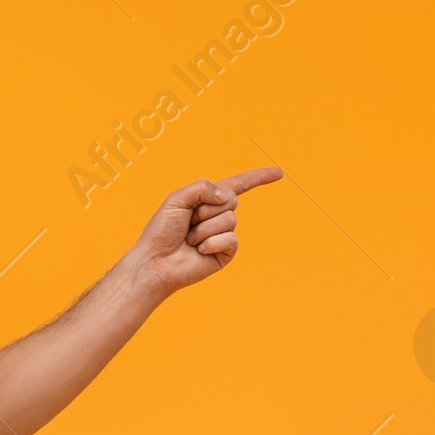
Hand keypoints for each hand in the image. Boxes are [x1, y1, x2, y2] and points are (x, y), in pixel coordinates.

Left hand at [132, 165, 280, 294]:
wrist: (155, 261)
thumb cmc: (161, 231)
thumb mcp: (177, 199)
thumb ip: (202, 187)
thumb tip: (228, 196)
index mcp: (208, 200)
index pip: (238, 185)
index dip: (259, 178)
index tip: (278, 173)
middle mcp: (218, 216)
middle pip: (231, 200)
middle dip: (206, 210)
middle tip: (188, 223)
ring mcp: (223, 235)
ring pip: (230, 220)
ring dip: (204, 229)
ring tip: (190, 239)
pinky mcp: (225, 252)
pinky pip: (230, 239)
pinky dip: (211, 243)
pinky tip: (198, 250)